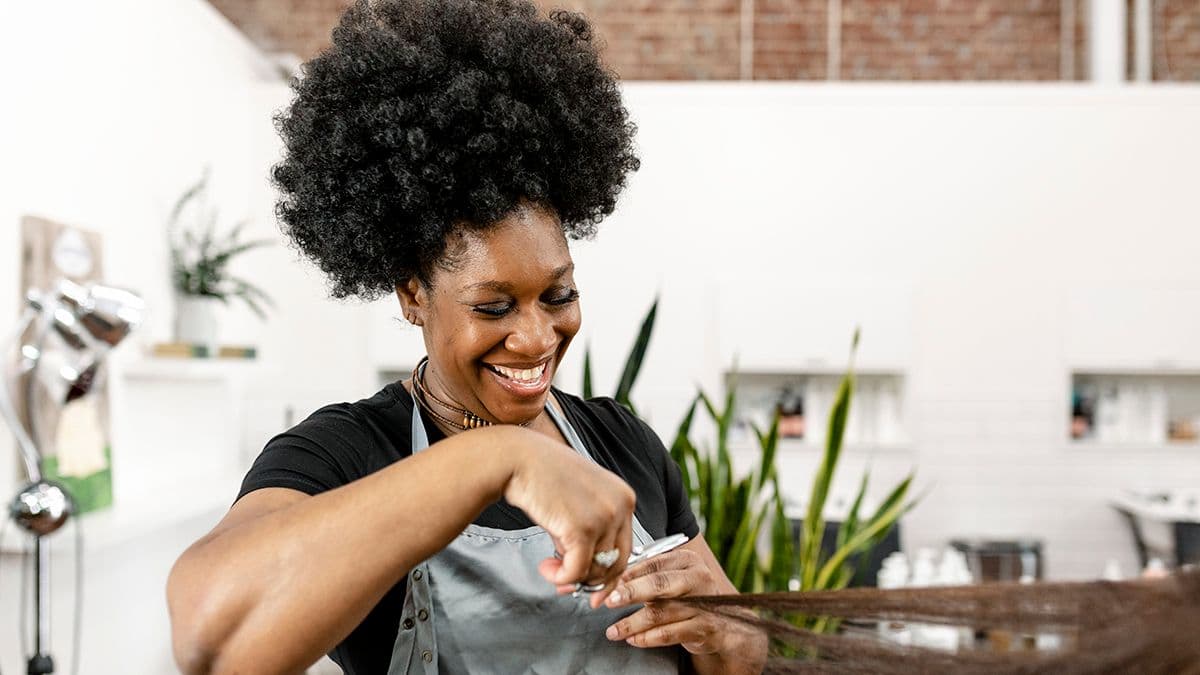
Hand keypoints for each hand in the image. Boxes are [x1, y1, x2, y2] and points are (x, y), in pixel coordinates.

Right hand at [500, 427, 635, 607]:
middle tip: (565, 584)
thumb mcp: (580, 501)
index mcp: (624, 497)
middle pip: (615, 564)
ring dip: (570, 577)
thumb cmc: (544, 477)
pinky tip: (547, 568)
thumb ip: (591, 533)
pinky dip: (560, 577)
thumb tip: (587, 572)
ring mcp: (604, 517)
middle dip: (589, 581)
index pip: (625, 549)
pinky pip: (576, 571)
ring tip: (550, 567)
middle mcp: (621, 506)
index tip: (592, 589)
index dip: (606, 574)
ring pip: (595, 571)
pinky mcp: (582, 529)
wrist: (519, 460)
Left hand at [600, 546, 766, 672]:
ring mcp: (703, 603)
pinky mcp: (704, 627)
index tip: (610, 584)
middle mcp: (698, 578)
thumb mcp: (672, 580)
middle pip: (660, 584)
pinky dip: (648, 638)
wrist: (722, 622)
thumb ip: (647, 577)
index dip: (630, 574)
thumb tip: (616, 583)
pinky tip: (634, 639)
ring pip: (662, 612)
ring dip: (633, 623)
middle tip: (609, 601)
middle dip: (631, 593)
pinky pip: (671, 633)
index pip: (654, 562)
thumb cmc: (689, 597)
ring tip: (614, 631)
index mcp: (687, 560)